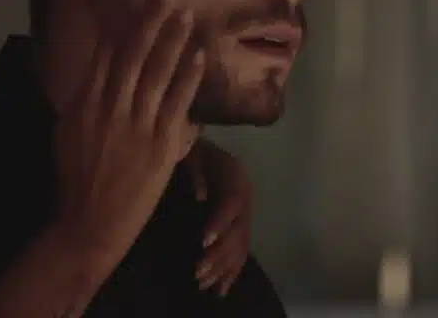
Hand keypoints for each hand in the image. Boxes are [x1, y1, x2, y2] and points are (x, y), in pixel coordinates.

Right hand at [53, 0, 204, 266]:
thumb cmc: (76, 178)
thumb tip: (99, 70)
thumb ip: (84, 99)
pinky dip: (188, 77)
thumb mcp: (68, 132)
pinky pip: (177, 103)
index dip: (122, 21)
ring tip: (186, 13)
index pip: (105, 52)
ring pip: (156, 72)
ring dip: (172, 40)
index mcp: (83, 102)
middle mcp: (108, 107)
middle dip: (150, 20)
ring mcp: (136, 125)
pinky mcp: (160, 144)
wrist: (88, 224)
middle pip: (132, 54)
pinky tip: (198, 56)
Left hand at [187, 139, 253, 296]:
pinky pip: (240, 251)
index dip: (221, 223)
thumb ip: (196, 170)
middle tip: (198, 272)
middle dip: (219, 254)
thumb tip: (200, 195)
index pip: (234, 202)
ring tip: (202, 283)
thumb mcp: (191, 152)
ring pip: (239, 245)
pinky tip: (221, 289)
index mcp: (236, 176)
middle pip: (238, 230)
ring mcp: (244, 214)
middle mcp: (245, 198)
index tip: (204, 241)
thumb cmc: (192, 150)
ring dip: (222, 267)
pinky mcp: (239, 226)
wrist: (201, 148)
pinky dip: (231, 271)